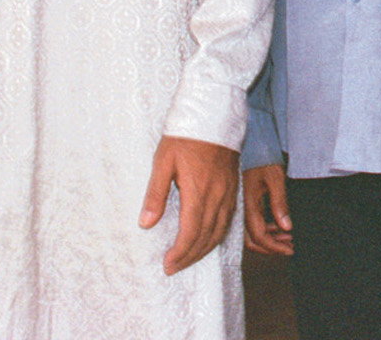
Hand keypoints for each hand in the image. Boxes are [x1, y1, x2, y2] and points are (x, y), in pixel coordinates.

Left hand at [139, 137, 239, 274]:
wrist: (214, 113)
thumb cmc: (185, 135)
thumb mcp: (163, 161)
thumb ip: (156, 194)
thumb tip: (146, 223)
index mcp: (198, 190)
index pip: (191, 232)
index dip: (180, 253)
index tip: (167, 264)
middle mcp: (217, 195)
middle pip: (207, 236)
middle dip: (190, 256)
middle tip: (174, 267)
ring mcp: (228, 191)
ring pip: (220, 230)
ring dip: (204, 249)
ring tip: (188, 259)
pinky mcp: (234, 186)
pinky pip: (229, 219)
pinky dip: (218, 235)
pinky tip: (209, 238)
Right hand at [241, 163, 293, 256]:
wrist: (252, 143)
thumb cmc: (262, 156)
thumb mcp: (275, 178)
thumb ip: (279, 203)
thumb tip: (286, 227)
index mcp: (248, 204)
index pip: (258, 235)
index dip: (274, 247)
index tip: (289, 250)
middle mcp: (241, 209)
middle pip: (251, 240)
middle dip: (271, 247)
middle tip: (289, 247)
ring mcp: (242, 207)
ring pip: (251, 233)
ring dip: (269, 239)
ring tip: (288, 237)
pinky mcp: (245, 203)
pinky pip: (252, 223)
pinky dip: (266, 229)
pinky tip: (278, 225)